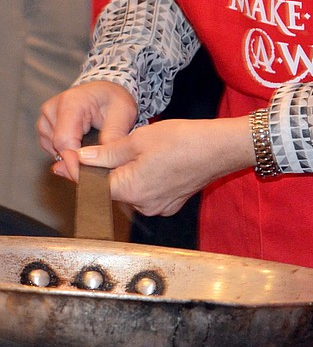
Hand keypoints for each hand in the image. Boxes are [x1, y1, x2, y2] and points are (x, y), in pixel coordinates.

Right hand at [38, 80, 137, 174]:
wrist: (106, 91)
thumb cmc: (115, 100)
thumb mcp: (123, 114)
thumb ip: (114, 136)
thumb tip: (103, 161)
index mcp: (71, 102)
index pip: (64, 141)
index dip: (74, 162)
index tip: (87, 177)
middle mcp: (53, 108)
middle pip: (57, 147)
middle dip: (76, 162)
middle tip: (97, 169)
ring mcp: (46, 117)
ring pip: (53, 149)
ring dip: (71, 156)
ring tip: (93, 151)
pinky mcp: (45, 126)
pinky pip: (51, 147)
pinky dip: (66, 152)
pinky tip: (82, 147)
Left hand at [70, 116, 254, 217]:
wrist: (221, 148)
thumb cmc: (183, 140)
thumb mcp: (139, 139)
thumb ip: (107, 152)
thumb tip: (80, 157)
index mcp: (129, 190)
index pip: (92, 186)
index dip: (75, 173)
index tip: (58, 165)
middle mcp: (141, 205)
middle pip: (111, 189)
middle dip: (104, 171)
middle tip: (99, 150)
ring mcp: (158, 206)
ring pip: (131, 190)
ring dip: (126, 174)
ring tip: (135, 151)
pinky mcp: (171, 203)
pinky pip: (148, 193)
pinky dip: (144, 180)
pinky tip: (154, 161)